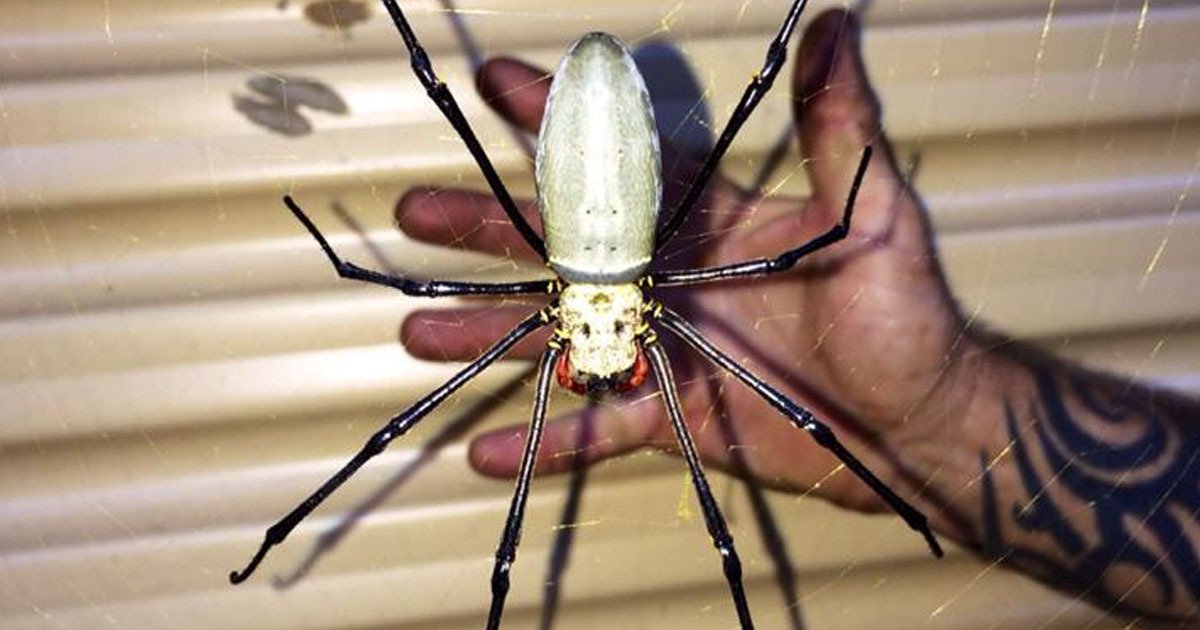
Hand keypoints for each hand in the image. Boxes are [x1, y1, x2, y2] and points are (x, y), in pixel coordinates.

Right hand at [398, 9, 974, 531]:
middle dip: (487, 227)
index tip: (495, 82)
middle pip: (561, 248)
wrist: (915, 421)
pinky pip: (596, 425)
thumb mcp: (873, 211)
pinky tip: (486, 446)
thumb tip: (835, 25)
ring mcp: (663, 346)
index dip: (558, 119)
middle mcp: (670, 277)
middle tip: (419, 209)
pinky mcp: (670, 411)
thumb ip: (838, 126)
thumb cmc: (903, 314)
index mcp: (708, 220)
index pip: (619, 161)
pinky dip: (547, 437)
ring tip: (420, 332)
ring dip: (488, 333)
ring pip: (559, 336)